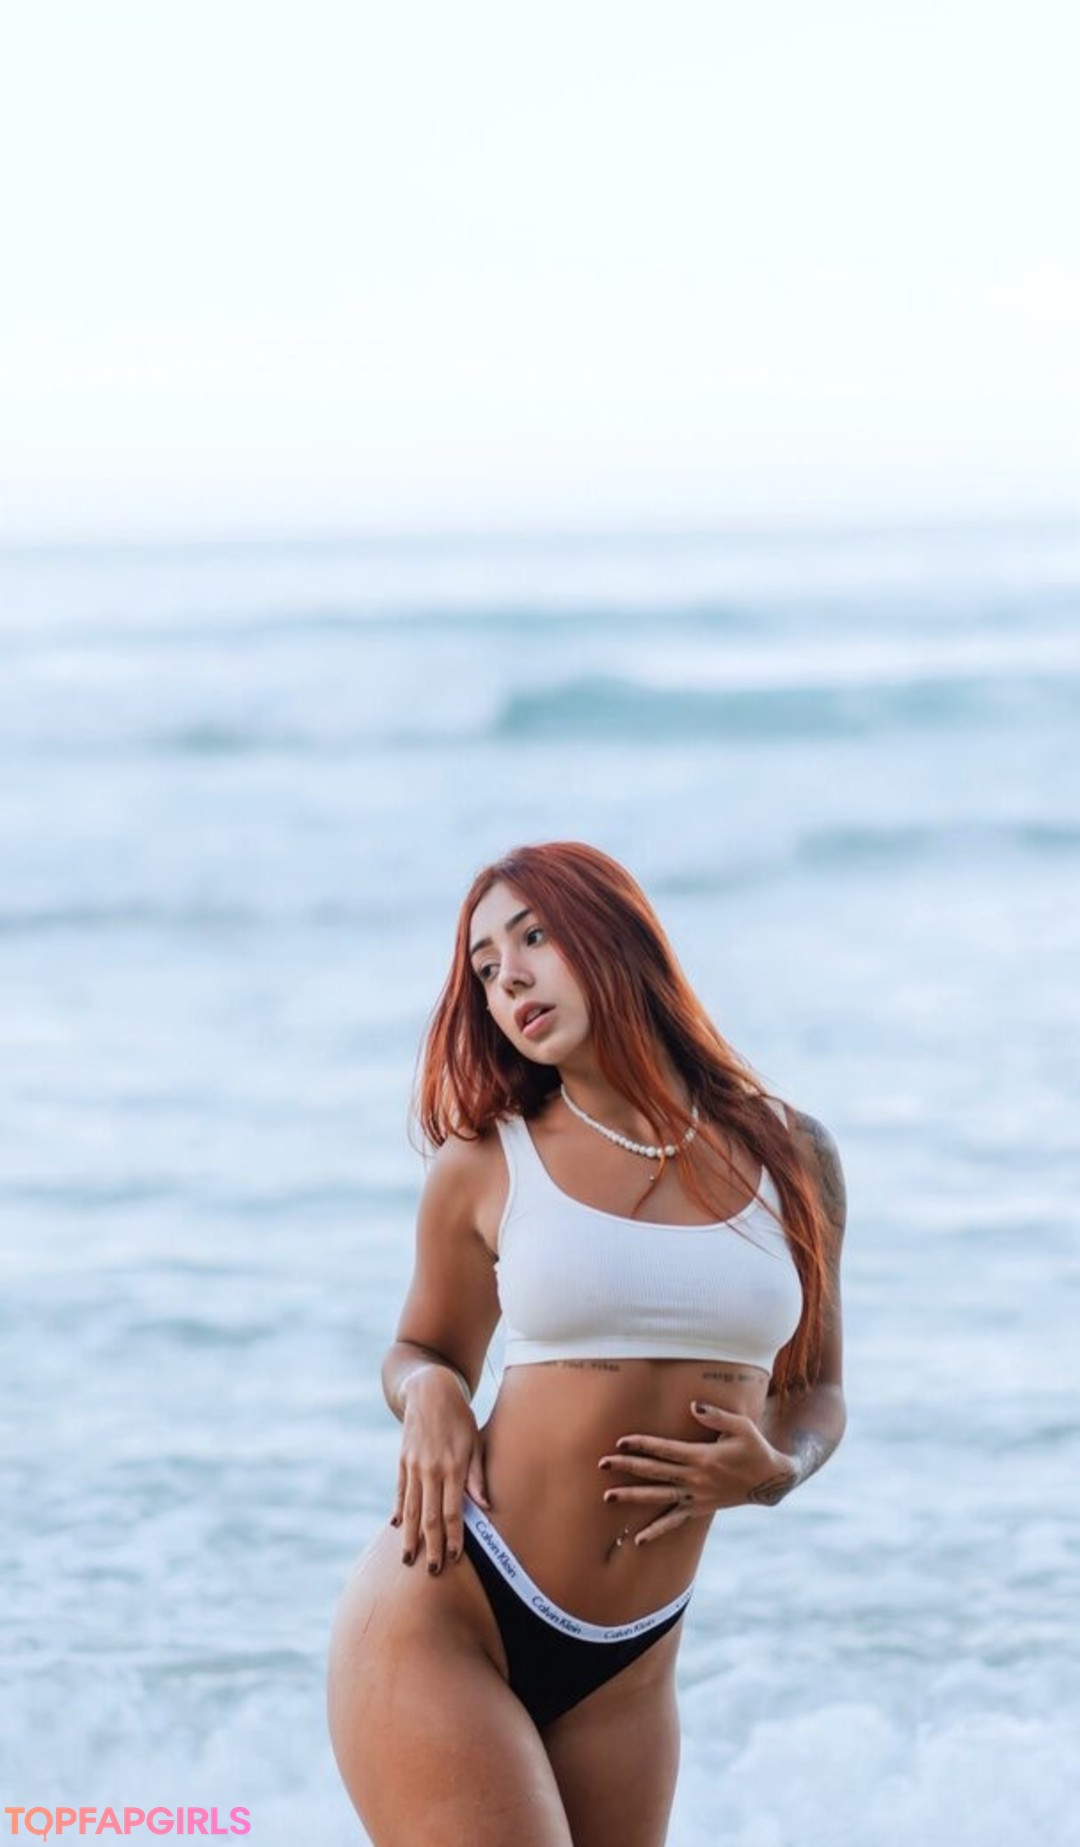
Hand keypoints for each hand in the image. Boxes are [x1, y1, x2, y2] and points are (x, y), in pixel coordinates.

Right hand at [391, 1366, 490, 1572]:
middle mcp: (430, 1469)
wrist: (430, 1390)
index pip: (453, 1512)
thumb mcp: (475, 1443)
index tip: (454, 1558)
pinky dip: (400, 1510)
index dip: (454, 1537)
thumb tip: (486, 1507)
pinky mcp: (402, 1461)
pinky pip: (401, 1492)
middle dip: (431, 1546)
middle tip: (431, 1571)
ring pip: (412, 1509)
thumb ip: (477, 1477)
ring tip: (408, 1559)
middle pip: (430, 1516)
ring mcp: (413, 1466)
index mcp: (452, 1467)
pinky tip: (398, 1527)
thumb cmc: (460, 1419)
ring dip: (411, 1536)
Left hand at [597, 1401, 797, 1544]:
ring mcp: (696, 1496)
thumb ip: (716, 1415)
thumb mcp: (741, 1426)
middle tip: (602, 1463)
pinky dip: (656, 1531)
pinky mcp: (700, 1509)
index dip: (642, 1444)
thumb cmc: (754, 1447)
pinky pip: (675, 1522)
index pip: (665, 1449)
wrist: (770, 1480)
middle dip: (628, 1467)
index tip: (621, 1441)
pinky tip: (638, 1539)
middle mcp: (696, 1479)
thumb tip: (693, 1405)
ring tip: (608, 1496)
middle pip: (655, 1472)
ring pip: (659, 1497)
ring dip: (632, 1496)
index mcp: (703, 1457)